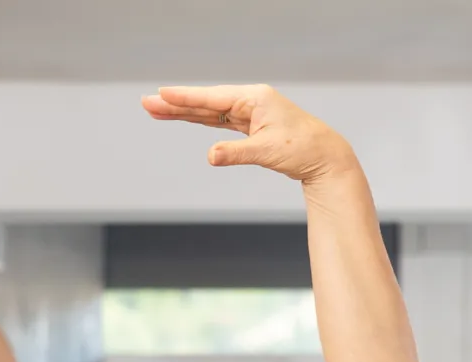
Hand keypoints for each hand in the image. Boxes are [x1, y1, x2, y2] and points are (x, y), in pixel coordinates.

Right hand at [140, 85, 352, 183]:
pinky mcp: (251, 126)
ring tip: (156, 110)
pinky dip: (201, 120)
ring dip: (184, 112)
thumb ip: (236, 153)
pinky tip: (184, 117)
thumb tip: (210, 156)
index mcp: (254, 99)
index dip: (185, 98)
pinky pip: (219, 121)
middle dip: (176, 104)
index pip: (212, 99)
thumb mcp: (268, 152)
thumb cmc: (302, 150)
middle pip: (205, 103)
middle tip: (147, 102)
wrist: (325, 157)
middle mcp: (250, 101)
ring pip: (210, 112)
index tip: (161, 94)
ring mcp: (250, 113)